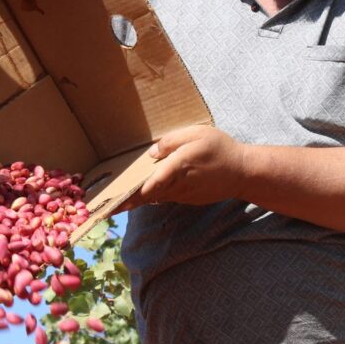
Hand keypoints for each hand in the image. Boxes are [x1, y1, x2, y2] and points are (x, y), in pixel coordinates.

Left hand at [118, 125, 246, 211]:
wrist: (242, 173)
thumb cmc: (220, 149)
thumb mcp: (198, 133)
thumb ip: (173, 141)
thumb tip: (152, 154)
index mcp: (179, 165)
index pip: (150, 184)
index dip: (131, 195)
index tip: (113, 204)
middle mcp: (177, 184)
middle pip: (147, 194)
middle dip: (125, 202)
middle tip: (102, 210)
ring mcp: (182, 194)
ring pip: (154, 196)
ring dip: (136, 200)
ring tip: (115, 202)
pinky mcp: (186, 198)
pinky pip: (165, 196)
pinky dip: (152, 195)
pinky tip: (142, 191)